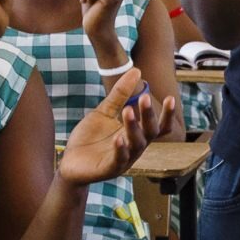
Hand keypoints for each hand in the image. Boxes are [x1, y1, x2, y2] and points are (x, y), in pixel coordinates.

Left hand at [57, 69, 169, 186]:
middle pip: (149, 132)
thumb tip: (137, 71)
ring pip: (136, 144)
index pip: (158, 126)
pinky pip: (118, 159)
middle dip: (149, 115)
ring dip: (133, 127)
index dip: (166, 115)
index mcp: (136, 133)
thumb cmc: (90, 138)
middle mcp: (134, 147)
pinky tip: (118, 138)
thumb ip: (120, 94)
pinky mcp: (109, 168)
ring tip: (128, 110)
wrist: (69, 162)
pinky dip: (120, 148)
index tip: (170, 98)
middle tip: (144, 97)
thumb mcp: (104, 112)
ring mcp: (124, 159)